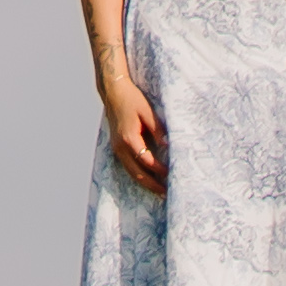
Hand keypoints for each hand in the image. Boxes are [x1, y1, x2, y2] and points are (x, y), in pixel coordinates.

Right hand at [98, 67, 165, 191]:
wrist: (113, 92)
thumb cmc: (132, 100)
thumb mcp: (148, 112)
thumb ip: (158, 130)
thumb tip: (168, 145)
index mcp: (129, 138)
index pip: (146, 160)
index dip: (159, 169)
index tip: (172, 173)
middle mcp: (120, 146)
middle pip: (136, 173)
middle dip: (152, 184)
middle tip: (167, 193)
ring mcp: (116, 148)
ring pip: (130, 172)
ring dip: (144, 183)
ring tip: (159, 191)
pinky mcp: (117, 147)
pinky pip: (127, 166)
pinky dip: (137, 175)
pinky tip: (147, 179)